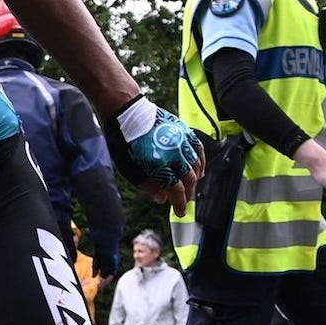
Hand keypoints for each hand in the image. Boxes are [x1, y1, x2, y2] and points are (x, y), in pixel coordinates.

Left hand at [102, 97, 202, 211]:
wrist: (127, 112)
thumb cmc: (124, 142)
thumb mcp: (130, 168)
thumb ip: (147, 185)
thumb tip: (162, 198)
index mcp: (159, 164)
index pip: (176, 190)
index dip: (179, 203)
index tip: (180, 212)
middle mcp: (174, 152)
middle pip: (189, 179)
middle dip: (187, 194)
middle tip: (183, 201)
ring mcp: (181, 140)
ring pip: (196, 165)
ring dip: (195, 179)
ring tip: (190, 188)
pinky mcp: (184, 131)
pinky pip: (198, 149)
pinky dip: (200, 161)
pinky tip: (199, 169)